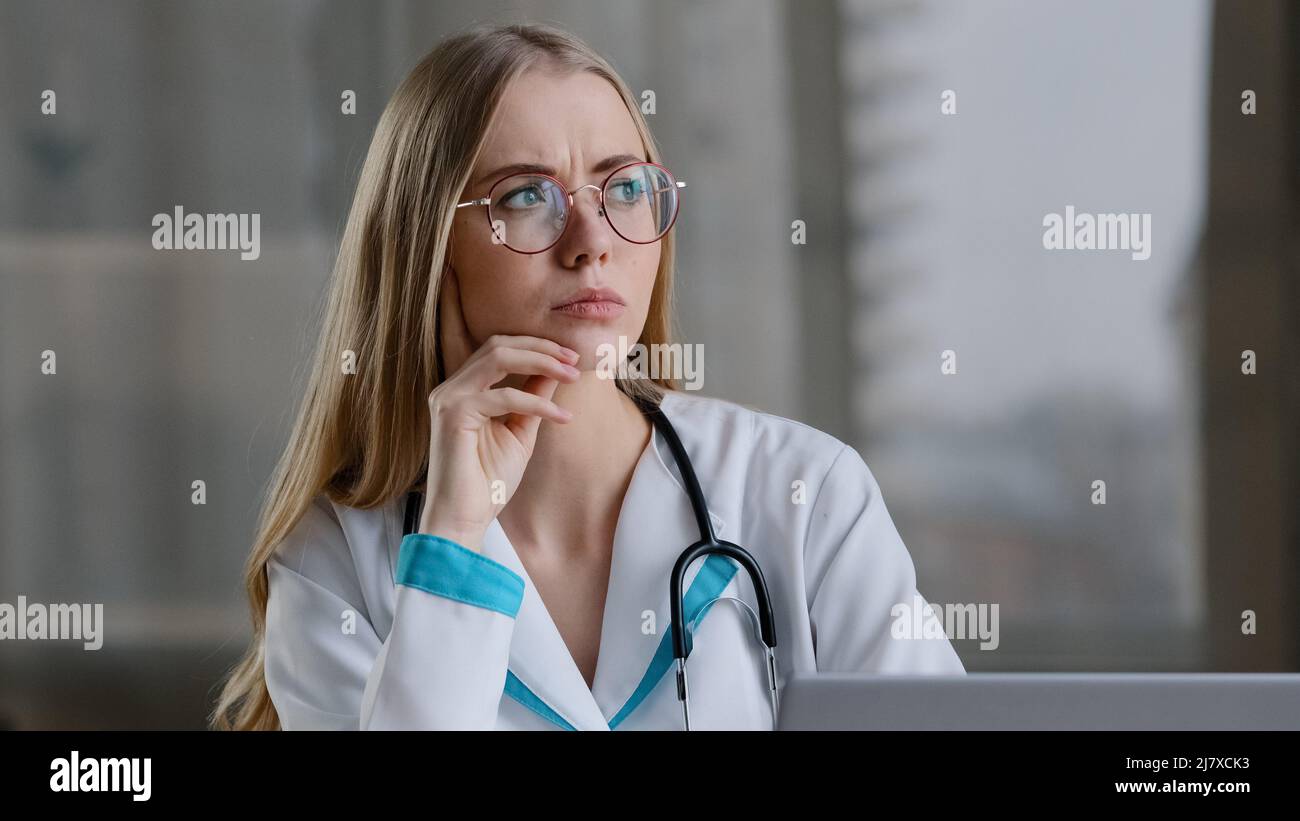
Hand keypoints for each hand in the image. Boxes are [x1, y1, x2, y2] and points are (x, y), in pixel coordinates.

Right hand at [418, 265, 580, 549]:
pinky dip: (536, 402)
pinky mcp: (453, 414)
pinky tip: (560, 415)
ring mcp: (448, 398)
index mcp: (464, 390)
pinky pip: (502, 396)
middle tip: (574, 358)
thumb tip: (555, 369)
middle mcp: (452, 388)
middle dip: (540, 347)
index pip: (499, 349)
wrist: (464, 519)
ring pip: (498, 358)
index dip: (536, 346)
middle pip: (497, 345)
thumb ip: (533, 398)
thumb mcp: (520, 431)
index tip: (571, 355)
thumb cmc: (488, 481)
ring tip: (571, 373)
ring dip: (540, 362)